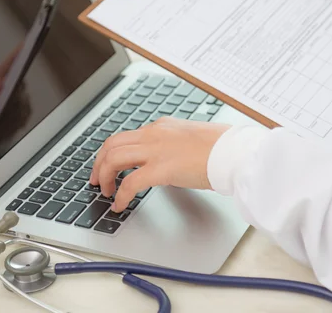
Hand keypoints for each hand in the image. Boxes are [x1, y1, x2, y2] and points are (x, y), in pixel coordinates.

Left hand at [90, 117, 230, 211]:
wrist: (234, 152)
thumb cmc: (222, 147)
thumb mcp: (192, 139)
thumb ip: (175, 146)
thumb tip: (170, 159)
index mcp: (162, 127)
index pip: (128, 136)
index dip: (112, 152)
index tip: (109, 164)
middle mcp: (154, 134)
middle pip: (112, 144)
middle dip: (99, 163)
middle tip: (97, 179)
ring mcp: (156, 150)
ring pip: (113, 159)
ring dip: (104, 177)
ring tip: (106, 192)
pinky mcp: (161, 169)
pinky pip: (130, 183)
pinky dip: (120, 195)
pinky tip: (120, 205)